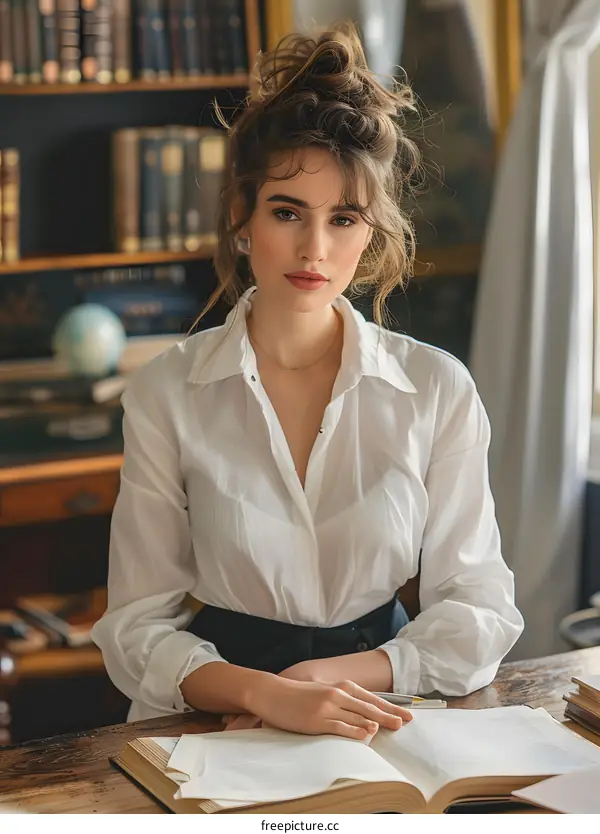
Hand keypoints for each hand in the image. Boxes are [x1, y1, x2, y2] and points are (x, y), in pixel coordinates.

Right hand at [240, 676, 411, 740]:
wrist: (273, 693)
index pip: (371, 698)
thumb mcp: (324, 692)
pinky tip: (366, 734)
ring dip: (377, 722)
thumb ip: (343, 701)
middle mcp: (337, 694)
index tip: (406, 714)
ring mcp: (327, 707)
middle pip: (369, 706)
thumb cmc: (298, 695)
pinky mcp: (317, 720)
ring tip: (394, 727)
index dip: (390, 707)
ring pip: (357, 715)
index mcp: (340, 687)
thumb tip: (364, 716)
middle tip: (406, 722)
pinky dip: (355, 730)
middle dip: (389, 714)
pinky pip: (340, 726)